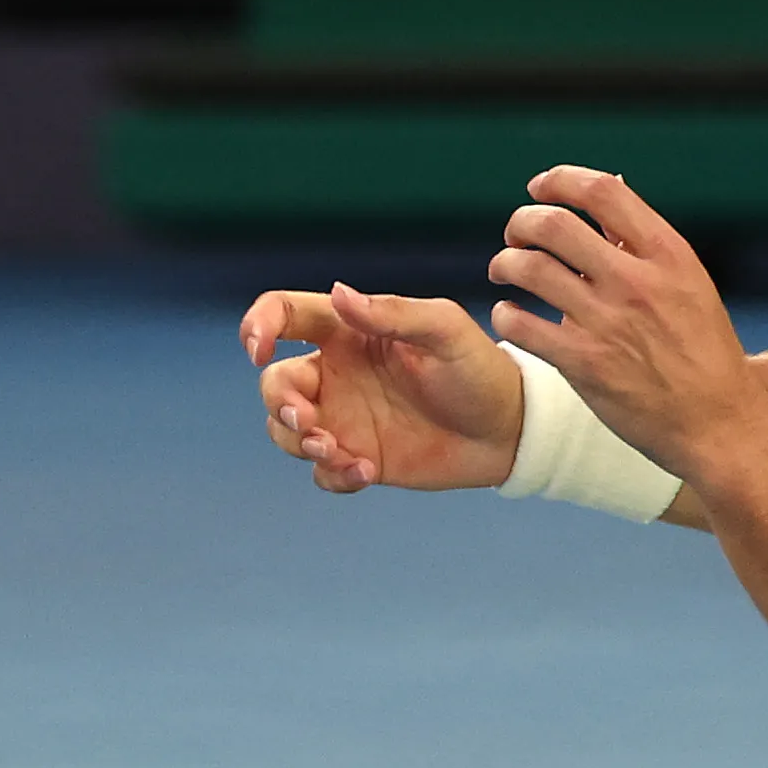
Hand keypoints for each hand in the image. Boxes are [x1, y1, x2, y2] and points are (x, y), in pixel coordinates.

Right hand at [244, 284, 523, 493]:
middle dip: (282, 404)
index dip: (258, 325)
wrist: (509, 430)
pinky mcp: (356, 455)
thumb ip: (394, 314)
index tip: (259, 349)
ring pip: (286, 430)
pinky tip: (367, 472)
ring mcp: (343, 416)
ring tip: (342, 453)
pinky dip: (332, 474)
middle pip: (275, 383)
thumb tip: (340, 293)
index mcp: (350, 331)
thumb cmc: (480, 369)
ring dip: (302, 443)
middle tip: (311, 424)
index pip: (285, 314)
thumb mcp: (446, 331)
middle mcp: (337, 372)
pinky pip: (320, 470)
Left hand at [489, 168, 767, 475]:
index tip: (541, 187)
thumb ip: (643, 241)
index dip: (560, 179)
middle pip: (554, 223)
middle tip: (516, 234)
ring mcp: (608, 323)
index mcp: (668, 254)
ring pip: (529, 269)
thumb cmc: (704, 351)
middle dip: (521, 221)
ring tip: (502, 270)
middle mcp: (637, 282)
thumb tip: (609, 188)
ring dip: (504, 262)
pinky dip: (505, 314)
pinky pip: (521, 324)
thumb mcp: (688, 283)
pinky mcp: (583, 364)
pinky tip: (509, 315)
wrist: (718, 422)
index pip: (602, 190)